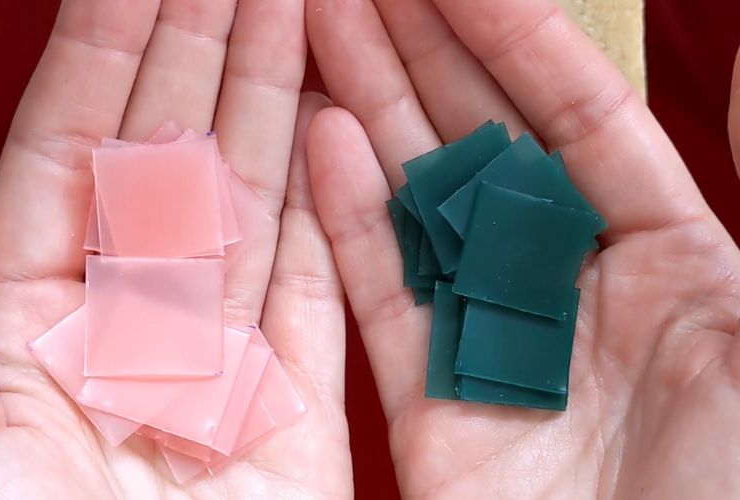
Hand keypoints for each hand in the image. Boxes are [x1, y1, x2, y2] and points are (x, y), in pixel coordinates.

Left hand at [0, 0, 351, 497]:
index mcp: (29, 323)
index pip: (76, 153)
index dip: (113, 56)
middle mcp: (130, 327)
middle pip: (175, 161)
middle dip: (208, 55)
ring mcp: (221, 363)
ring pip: (255, 208)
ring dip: (277, 110)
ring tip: (304, 16)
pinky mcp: (297, 412)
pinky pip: (321, 291)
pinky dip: (333, 212)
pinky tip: (340, 134)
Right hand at [306, 0, 739, 497]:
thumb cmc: (734, 482)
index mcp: (665, 257)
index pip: (575, 115)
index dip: (511, 36)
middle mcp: (565, 285)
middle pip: (481, 143)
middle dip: (418, 56)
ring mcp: (489, 336)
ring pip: (417, 205)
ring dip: (369, 115)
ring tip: (318, 32)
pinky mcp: (428, 398)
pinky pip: (379, 292)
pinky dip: (347, 218)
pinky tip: (318, 143)